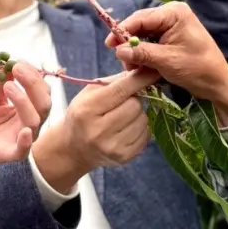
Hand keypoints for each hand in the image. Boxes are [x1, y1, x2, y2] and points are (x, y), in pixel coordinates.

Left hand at [0, 62, 52, 182]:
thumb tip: (5, 63)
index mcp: (29, 109)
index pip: (41, 90)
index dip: (33, 74)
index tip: (17, 62)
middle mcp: (31, 124)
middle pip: (44, 103)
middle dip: (32, 83)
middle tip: (16, 68)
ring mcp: (23, 139)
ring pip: (34, 121)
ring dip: (23, 100)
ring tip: (7, 87)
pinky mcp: (11, 154)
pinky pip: (24, 150)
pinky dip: (26, 141)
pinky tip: (24, 130)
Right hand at [31, 67, 161, 192]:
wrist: (74, 149)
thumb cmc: (83, 114)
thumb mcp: (90, 93)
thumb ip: (114, 82)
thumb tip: (141, 71)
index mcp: (87, 110)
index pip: (120, 90)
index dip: (139, 79)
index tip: (153, 70)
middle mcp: (98, 131)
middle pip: (135, 105)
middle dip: (134, 99)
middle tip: (124, 101)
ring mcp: (112, 147)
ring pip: (143, 120)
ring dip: (138, 114)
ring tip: (123, 116)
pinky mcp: (124, 157)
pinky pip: (146, 135)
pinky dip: (141, 128)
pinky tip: (127, 128)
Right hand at [105, 2, 227, 125]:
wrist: (218, 83)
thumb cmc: (198, 69)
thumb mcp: (168, 61)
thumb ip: (142, 53)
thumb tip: (118, 50)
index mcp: (174, 13)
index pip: (141, 18)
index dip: (123, 31)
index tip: (109, 45)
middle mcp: (172, 15)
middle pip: (140, 26)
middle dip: (130, 44)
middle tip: (124, 63)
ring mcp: (171, 26)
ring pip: (143, 36)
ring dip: (136, 53)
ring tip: (134, 69)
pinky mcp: (170, 38)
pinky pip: (150, 43)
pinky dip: (144, 55)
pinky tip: (142, 68)